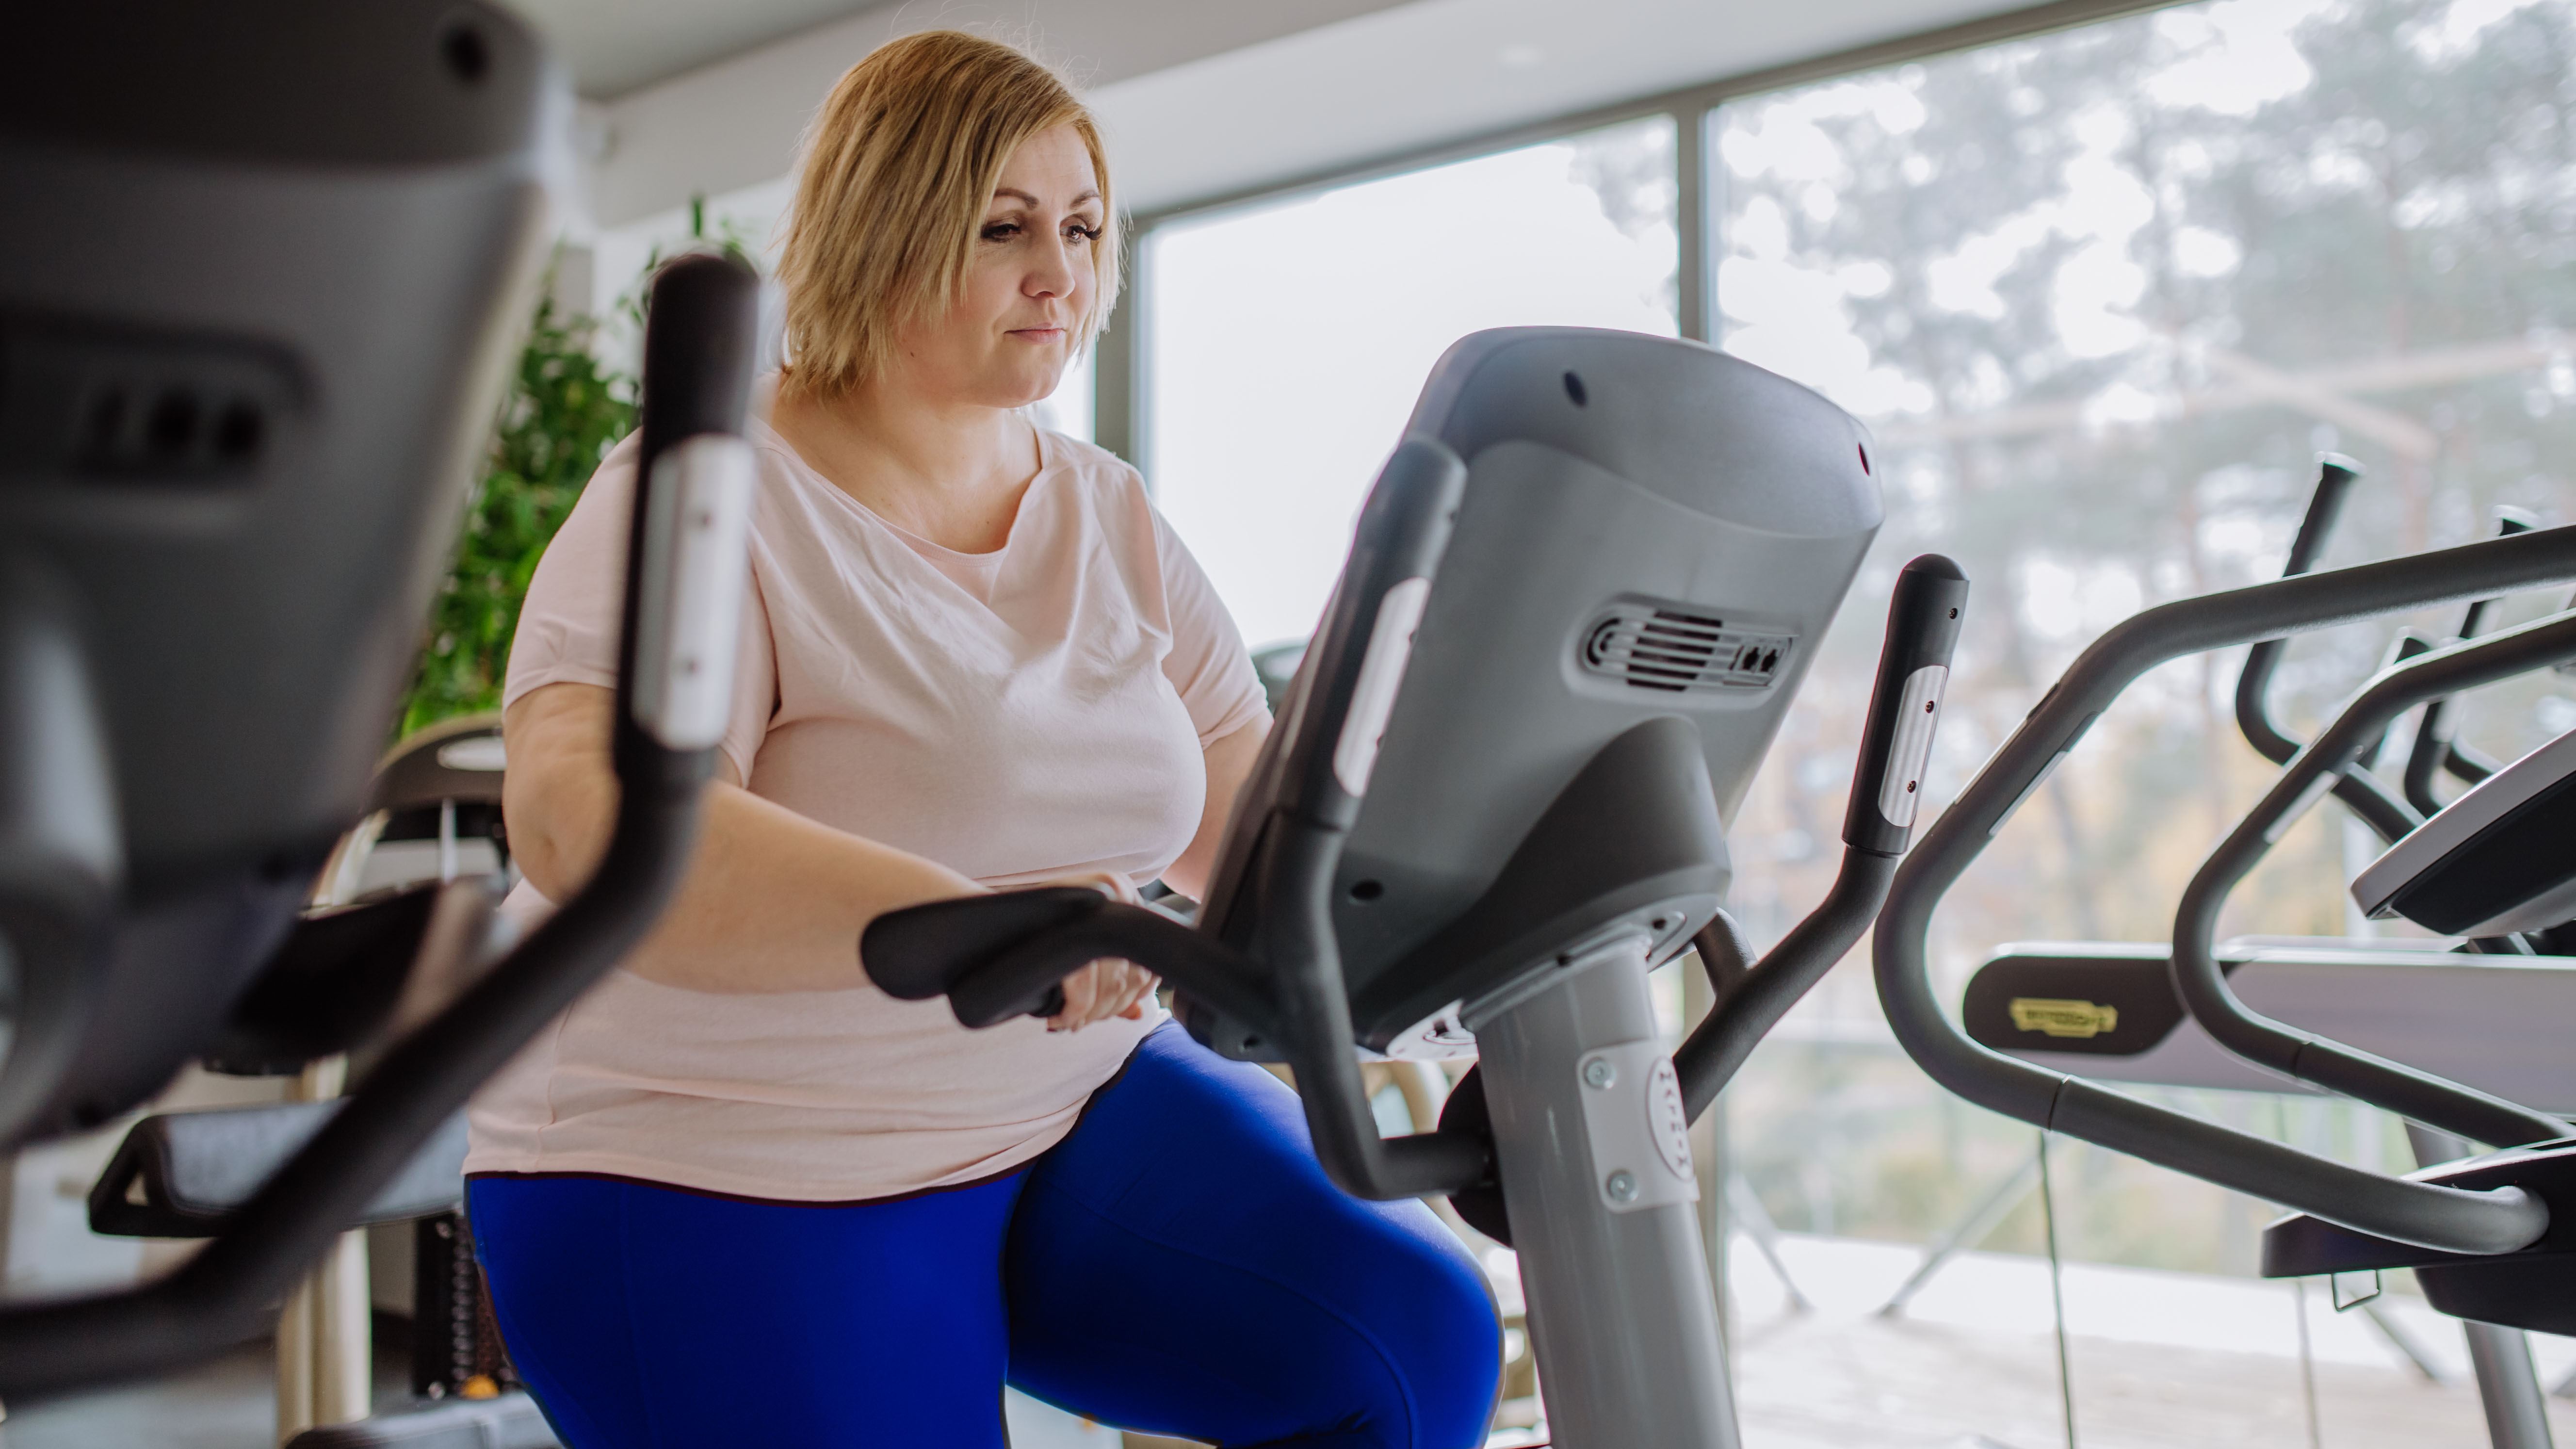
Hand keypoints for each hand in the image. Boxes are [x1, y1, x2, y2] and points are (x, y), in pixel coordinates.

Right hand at [1040, 871, 1158, 1032]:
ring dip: (1090, 1014)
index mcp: (1126, 895)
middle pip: (1132, 975)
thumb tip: (1138, 1013)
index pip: (1148, 961)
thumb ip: (1114, 979)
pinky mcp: (1073, 925)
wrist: (992, 918)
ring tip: (1069, 1022)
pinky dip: (1073, 1011)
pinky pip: (1084, 986)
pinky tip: (1059, 1018)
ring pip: (1113, 984)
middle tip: (1081, 1022)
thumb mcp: (1082, 949)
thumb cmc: (1037, 935)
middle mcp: (1120, 894)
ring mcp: (1098, 906)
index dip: (1131, 996)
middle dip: (1107, 1009)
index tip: (1105, 1011)